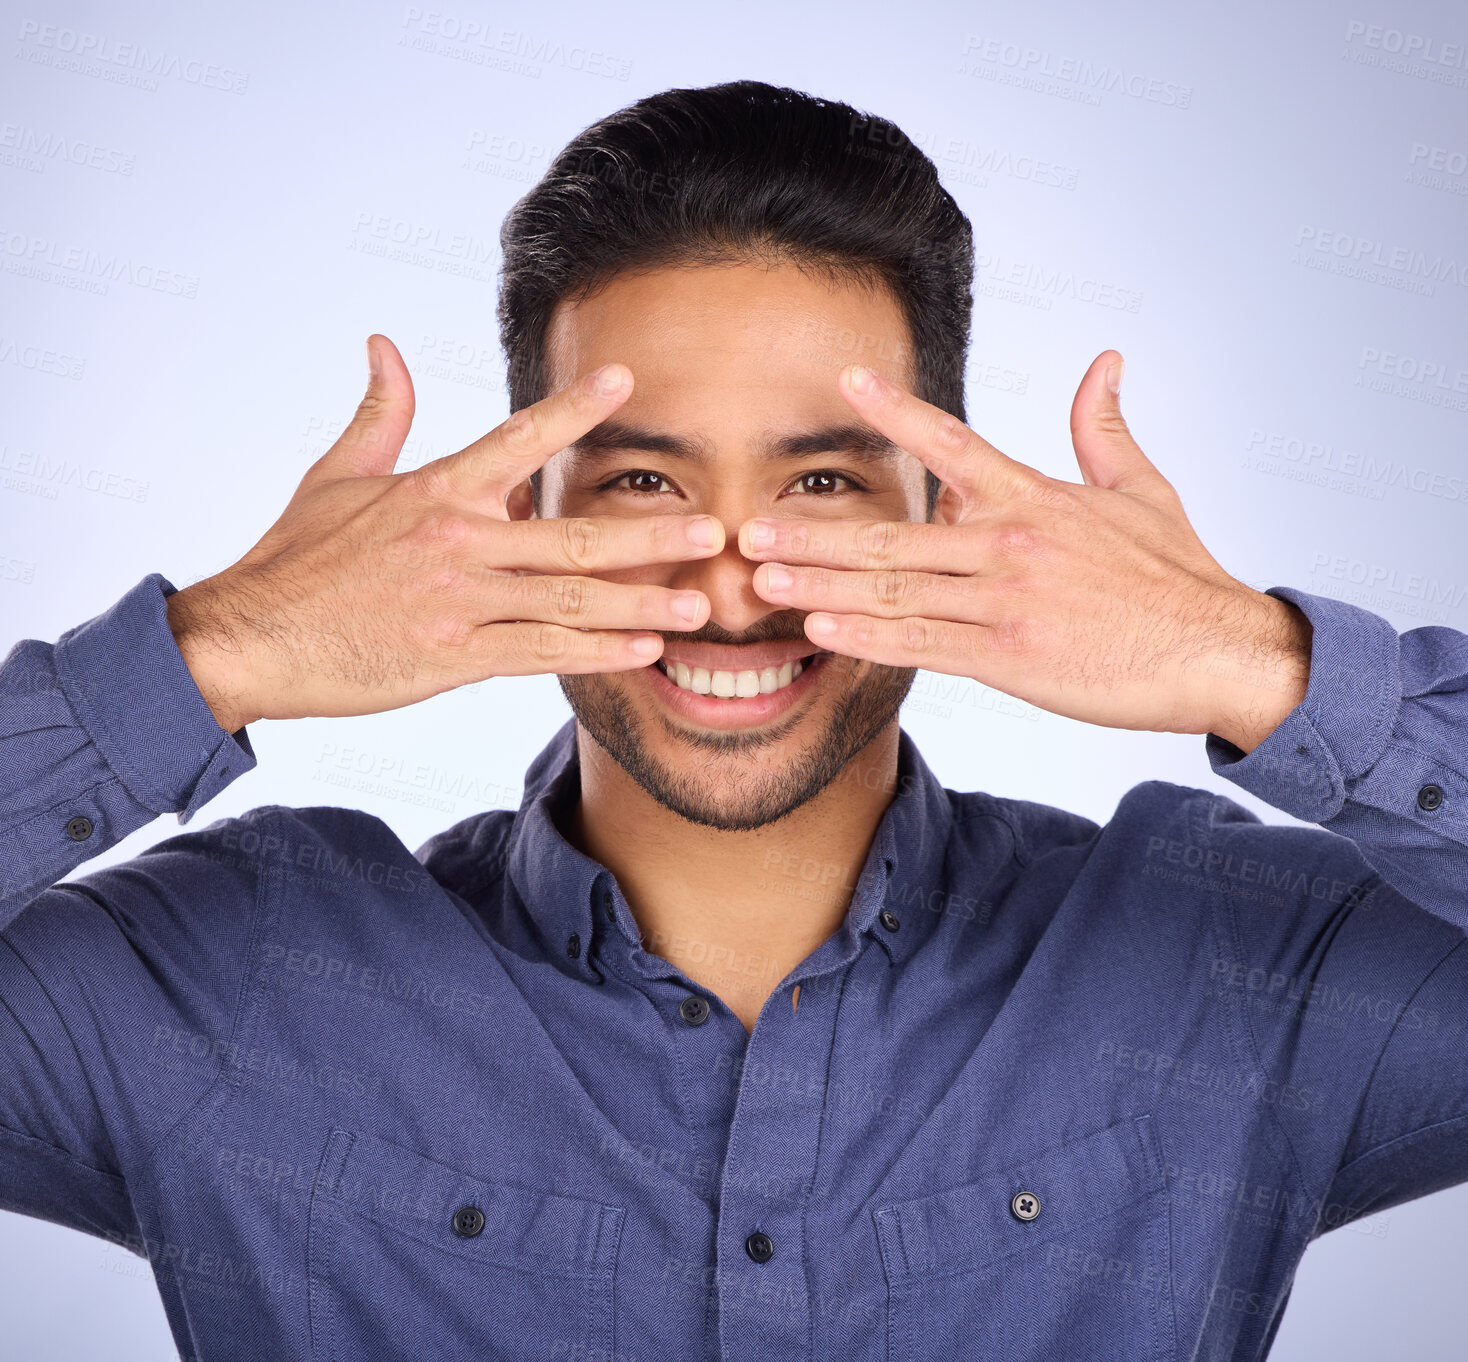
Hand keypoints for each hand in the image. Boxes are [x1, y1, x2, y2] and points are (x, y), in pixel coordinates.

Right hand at [167, 336, 721, 731]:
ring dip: (639, 604)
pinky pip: (540, 653)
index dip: (573, 408)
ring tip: (696, 605)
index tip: (625, 381)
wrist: (251, 638)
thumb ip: (381, 412)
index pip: (517, 439)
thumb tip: (385, 343)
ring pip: (568, 601)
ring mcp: (459, 603)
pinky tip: (641, 653)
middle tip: (712, 531)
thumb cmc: (294, 558)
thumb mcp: (336, 475)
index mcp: (435, 490)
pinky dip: (595, 654)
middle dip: (649, 534)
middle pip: (571, 534)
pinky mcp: (453, 657)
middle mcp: (458, 541)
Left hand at [738, 352, 1310, 752]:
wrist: (1220, 650)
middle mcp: (1010, 541)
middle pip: (893, 532)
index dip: (896, 410)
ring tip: (763, 581)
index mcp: (1034, 496)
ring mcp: (1005, 600)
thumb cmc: (1179, 575)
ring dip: (820, 587)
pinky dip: (867, 639)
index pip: (951, 443)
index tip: (844, 383)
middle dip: (814, 532)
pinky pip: (922, 645)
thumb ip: (1105, 427)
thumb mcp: (1142, 490)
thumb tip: (1106, 360)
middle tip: (750, 527)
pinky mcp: (1009, 656)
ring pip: (894, 591)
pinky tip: (821, 634)